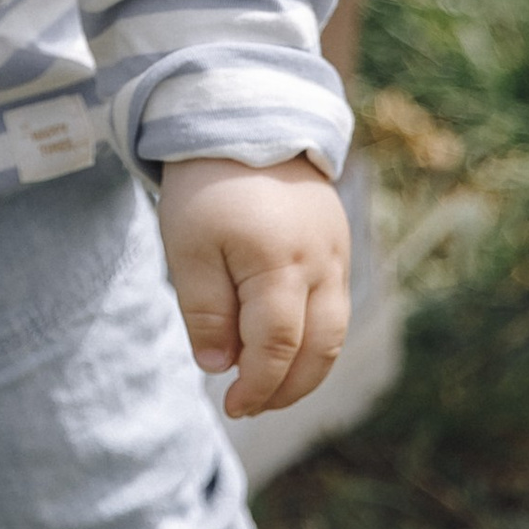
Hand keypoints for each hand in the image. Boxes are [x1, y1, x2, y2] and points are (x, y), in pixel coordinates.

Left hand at [159, 151, 352, 418]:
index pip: (278, 346)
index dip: (258, 385)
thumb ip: (204, 310)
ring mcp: (337, 255)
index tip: (231, 405)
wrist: (246, 122)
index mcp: (277, 263)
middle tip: (249, 406)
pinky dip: (317, 340)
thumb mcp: (188, 248)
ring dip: (306, 371)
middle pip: (319, 349)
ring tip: (268, 389)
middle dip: (286, 389)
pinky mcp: (341, 246)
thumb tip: (220, 366)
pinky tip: (286, 350)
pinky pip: (338, 309)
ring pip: (336, 333)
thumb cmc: (208, 187)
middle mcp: (319, 263)